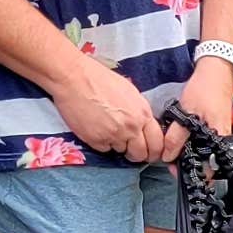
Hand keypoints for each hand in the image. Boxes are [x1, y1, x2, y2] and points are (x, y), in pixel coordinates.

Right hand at [50, 54, 164, 161]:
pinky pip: (104, 149)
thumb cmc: (99, 79)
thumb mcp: (129, 92)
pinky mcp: (96, 140)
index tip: (151, 152)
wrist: (74, 78)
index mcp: (142, 113)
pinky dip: (102, 143)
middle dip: (137, 154)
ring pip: (121, 151)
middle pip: (141, 154)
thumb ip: (138, 111)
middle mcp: (131, 127)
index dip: (155, 150)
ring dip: (117, 145)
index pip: (158, 142)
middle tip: (131, 149)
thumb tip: (141, 125)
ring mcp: (113, 135)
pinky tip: (96, 128)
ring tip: (108, 129)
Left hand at [162, 58, 232, 162]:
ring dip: (187, 151)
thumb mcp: (186, 114)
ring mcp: (219, 132)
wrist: (215, 71)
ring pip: (201, 150)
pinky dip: (190, 141)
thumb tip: (168, 156)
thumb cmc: (205, 89)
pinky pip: (202, 140)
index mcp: (219, 139)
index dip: (192, 173)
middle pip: (204, 160)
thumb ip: (176, 137)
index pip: (209, 169)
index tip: (176, 171)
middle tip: (169, 158)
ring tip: (172, 148)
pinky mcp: (214, 125)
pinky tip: (179, 136)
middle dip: (186, 162)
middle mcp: (222, 139)